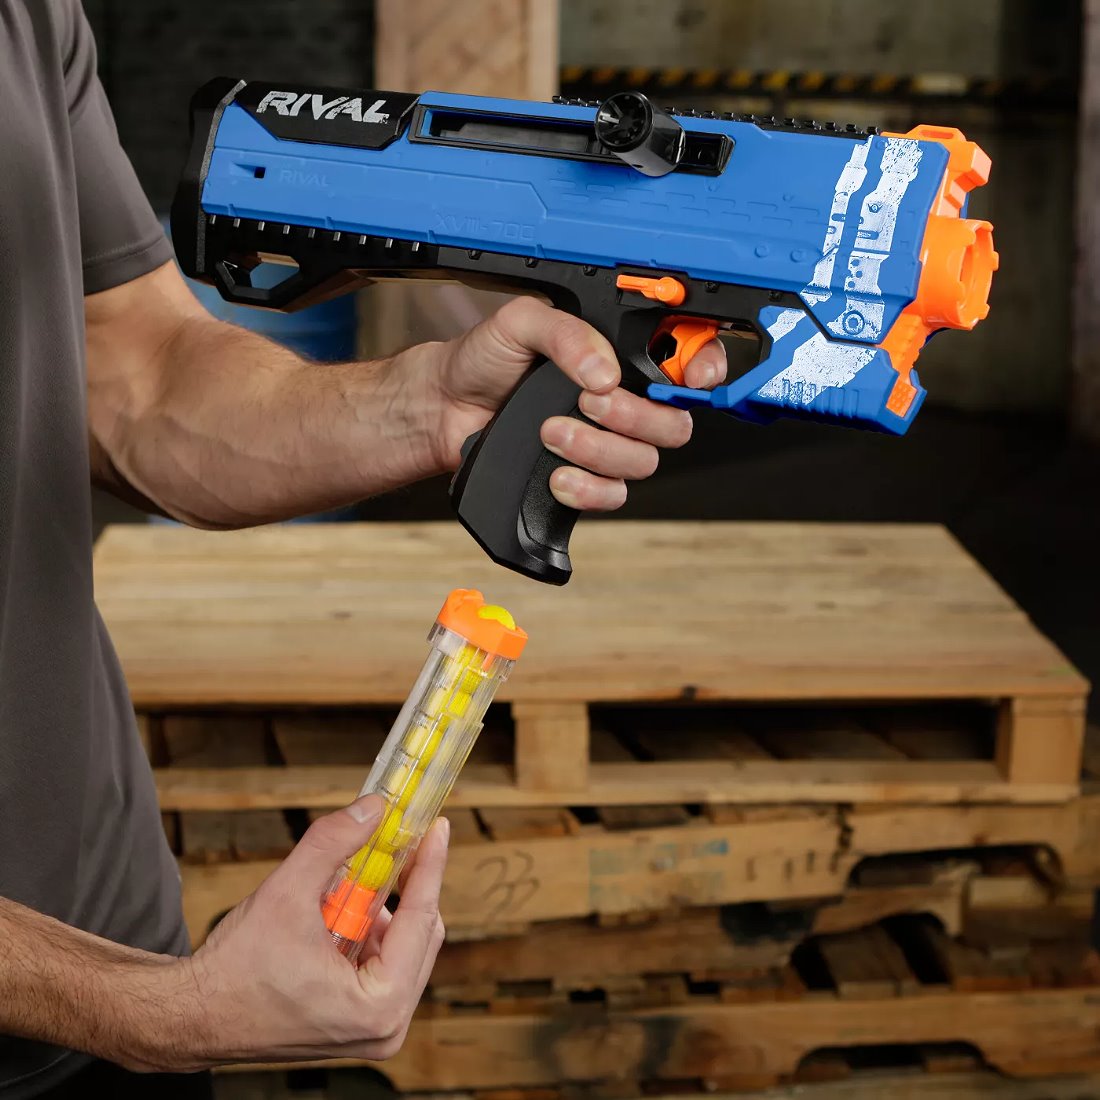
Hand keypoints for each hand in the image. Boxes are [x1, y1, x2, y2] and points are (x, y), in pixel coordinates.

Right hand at [171, 797, 447, 1067]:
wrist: (194, 1016)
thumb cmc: (235, 971)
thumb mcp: (287, 892)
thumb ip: (333, 844)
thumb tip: (373, 809)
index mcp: (378, 1005)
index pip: (420, 919)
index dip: (430, 865)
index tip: (438, 828)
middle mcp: (386, 1026)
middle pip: (420, 933)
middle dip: (406, 883)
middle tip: (400, 838)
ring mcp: (375, 1030)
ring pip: (403, 947)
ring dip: (384, 907)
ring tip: (352, 881)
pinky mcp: (361, 1024)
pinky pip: (384, 963)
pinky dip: (370, 929)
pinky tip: (343, 910)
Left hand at [423, 296, 726, 510]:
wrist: (445, 406)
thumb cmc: (484, 358)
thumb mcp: (521, 322)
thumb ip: (566, 333)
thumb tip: (605, 372)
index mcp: (621, 354)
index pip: (688, 361)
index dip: (704, 370)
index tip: (690, 378)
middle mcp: (623, 401)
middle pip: (674, 423)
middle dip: (635, 417)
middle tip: (587, 402)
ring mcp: (606, 444)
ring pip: (643, 463)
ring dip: (599, 451)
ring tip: (551, 433)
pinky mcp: (584, 479)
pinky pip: (613, 496)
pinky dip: (588, 489)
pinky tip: (557, 475)